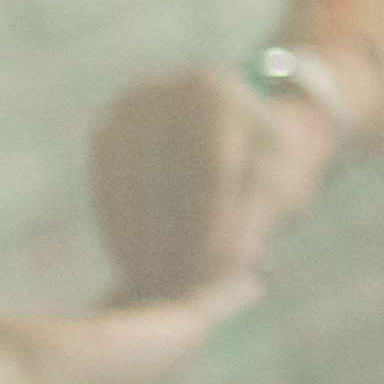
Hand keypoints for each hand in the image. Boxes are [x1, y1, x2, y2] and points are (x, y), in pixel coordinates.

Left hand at [0, 240, 252, 383]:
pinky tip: (257, 250)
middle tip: (218, 237)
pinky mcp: (171, 339)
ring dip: (217, 267)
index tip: (145, 252)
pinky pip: (213, 297)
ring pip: (193, 304)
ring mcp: (142, 361)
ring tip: (249, 230)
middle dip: (187, 274)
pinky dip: (231, 275)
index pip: (103, 321)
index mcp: (49, 366)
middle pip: (162, 315)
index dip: (127, 285)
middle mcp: (105, 373)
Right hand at [86, 61, 340, 299]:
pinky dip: (124, 230)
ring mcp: (125, 112)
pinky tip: (133, 265)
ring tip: (160, 289)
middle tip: (184, 293)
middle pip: (164, 179)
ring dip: (143, 242)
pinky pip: (110, 191)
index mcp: (212, 90)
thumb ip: (255, 216)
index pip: (210, 164)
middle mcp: (160, 92)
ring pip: (131, 189)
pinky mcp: (104, 135)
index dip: (211, 220)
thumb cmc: (271, 156)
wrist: (239, 122)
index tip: (213, 269)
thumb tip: (227, 270)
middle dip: (174, 240)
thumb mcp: (279, 179)